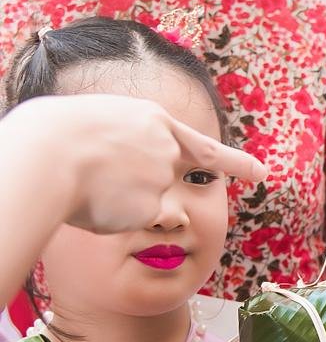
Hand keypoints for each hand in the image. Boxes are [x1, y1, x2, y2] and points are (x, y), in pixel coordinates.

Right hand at [4, 94, 265, 233]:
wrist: (50, 154)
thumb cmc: (55, 136)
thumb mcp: (99, 122)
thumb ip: (128, 143)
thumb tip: (132, 169)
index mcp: (154, 120)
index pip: (203, 147)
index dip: (234, 162)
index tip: (260, 173)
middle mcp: (167, 149)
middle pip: (164, 184)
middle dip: (139, 192)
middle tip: (107, 184)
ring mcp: (164, 178)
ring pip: (145, 206)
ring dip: (117, 203)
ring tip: (87, 186)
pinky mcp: (154, 206)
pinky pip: (133, 222)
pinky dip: (112, 218)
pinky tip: (94, 203)